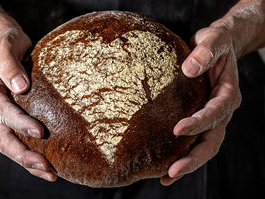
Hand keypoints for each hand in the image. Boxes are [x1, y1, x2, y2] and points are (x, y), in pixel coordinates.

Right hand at [0, 27, 56, 181]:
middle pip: (3, 138)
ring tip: (49, 173)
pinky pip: (19, 138)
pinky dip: (31, 152)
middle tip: (46, 167)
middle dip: (23, 155)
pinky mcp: (14, 116)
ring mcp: (1, 115)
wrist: (4, 43)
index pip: (1, 112)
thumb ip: (9, 65)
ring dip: (28, 161)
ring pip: (10, 144)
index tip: (40, 132)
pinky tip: (47, 162)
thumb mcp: (5, 46)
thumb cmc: (5, 43)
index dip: (19, 123)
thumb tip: (20, 87)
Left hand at [160, 26, 241, 184]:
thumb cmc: (215, 43)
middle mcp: (222, 110)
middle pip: (212, 140)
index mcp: (228, 93)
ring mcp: (212, 117)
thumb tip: (189, 69)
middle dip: (193, 158)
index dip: (199, 123)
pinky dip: (182, 155)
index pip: (215, 112)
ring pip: (205, 146)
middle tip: (172, 171)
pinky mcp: (200, 118)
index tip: (177, 129)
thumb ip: (205, 51)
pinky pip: (195, 140)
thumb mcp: (213, 39)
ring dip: (188, 163)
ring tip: (166, 177)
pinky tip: (165, 167)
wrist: (217, 46)